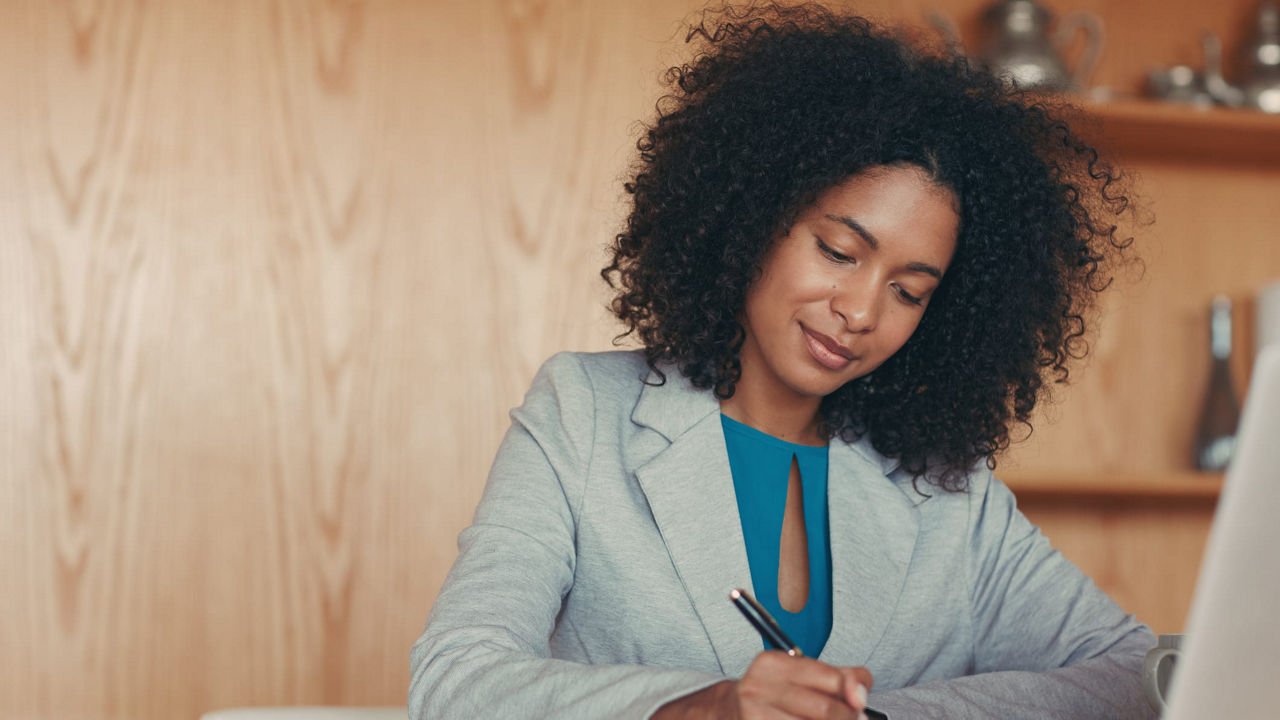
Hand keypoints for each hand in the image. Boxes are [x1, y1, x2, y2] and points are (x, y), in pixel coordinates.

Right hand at [653, 650, 872, 718]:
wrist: (729, 712)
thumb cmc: (775, 694)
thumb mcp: (802, 675)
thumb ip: (839, 676)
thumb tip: (861, 693)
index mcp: (773, 663)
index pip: (831, 678)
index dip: (854, 694)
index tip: (859, 705)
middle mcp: (759, 687)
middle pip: (825, 710)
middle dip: (848, 719)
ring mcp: (755, 714)